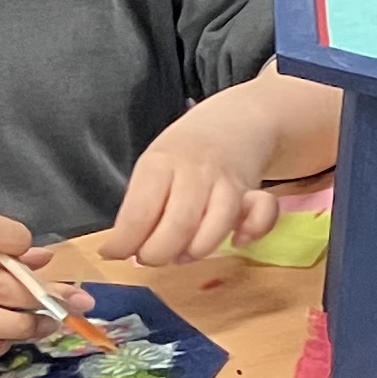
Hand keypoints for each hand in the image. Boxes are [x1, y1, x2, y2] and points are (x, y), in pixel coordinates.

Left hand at [111, 87, 284, 266]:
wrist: (236, 119)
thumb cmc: (184, 152)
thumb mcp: (154, 167)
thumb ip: (140, 204)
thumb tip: (121, 249)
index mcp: (160, 163)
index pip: (138, 213)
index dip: (124, 243)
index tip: (115, 254)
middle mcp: (195, 172)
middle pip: (177, 226)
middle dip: (158, 254)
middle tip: (149, 258)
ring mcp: (227, 182)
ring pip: (216, 225)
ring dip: (197, 251)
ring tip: (183, 254)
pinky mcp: (256, 191)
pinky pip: (261, 215)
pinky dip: (252, 232)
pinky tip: (237, 240)